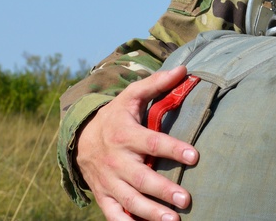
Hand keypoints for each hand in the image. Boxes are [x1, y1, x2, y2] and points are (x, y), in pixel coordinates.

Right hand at [75, 65, 198, 220]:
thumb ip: (156, 84)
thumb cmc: (116, 115)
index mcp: (125, 134)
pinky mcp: (104, 196)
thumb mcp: (131, 96)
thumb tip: (184, 69)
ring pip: (129, 200)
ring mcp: (108, 180)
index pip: (152, 142)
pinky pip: (114, 215)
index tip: (194, 156)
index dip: (173, 149)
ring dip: (151, 213)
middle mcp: (115, 159)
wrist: (81, 138)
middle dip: (163, 189)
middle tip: (186, 199)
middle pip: (141, 177)